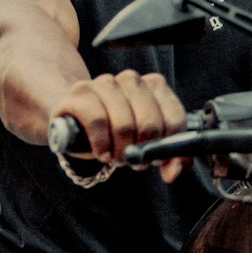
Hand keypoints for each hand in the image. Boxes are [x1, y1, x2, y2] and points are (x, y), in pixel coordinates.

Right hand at [49, 69, 188, 183]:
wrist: (76, 118)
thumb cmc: (116, 131)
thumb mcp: (145, 143)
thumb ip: (166, 156)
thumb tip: (173, 172)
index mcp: (156, 86)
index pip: (174, 119)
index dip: (167, 146)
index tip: (156, 158)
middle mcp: (132, 79)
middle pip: (149, 124)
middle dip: (141, 151)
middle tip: (132, 160)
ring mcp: (105, 82)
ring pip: (124, 125)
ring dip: (120, 151)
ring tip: (114, 157)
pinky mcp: (81, 92)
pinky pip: (97, 122)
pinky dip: (101, 144)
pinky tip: (101, 152)